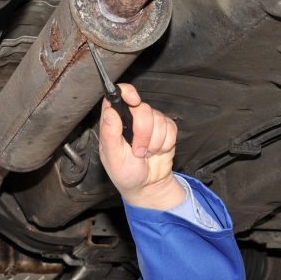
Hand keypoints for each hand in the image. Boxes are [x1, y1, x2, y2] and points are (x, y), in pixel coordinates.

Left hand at [99, 83, 185, 209]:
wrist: (147, 186)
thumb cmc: (125, 174)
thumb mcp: (113, 158)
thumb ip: (110, 134)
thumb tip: (110, 112)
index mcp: (114, 122)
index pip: (118, 96)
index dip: (127, 93)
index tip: (134, 102)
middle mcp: (131, 118)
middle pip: (143, 109)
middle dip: (144, 133)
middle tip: (138, 151)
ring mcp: (149, 123)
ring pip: (158, 119)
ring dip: (154, 142)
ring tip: (146, 154)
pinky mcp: (165, 129)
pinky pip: (171, 128)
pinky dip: (166, 144)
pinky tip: (157, 152)